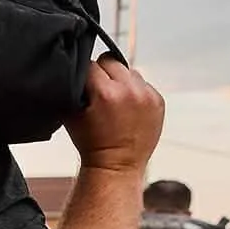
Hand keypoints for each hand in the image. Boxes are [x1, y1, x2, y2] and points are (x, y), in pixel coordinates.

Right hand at [65, 58, 164, 174]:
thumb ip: (71, 89)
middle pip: (110, 61)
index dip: (83, 77)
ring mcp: (147, 95)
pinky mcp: (158, 101)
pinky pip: (143, 84)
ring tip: (114, 102)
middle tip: (98, 95)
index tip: (83, 89)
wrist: (116, 166)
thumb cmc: (91, 145)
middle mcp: (129, 90)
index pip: (90, 65)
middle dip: (102, 75)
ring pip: (129, 70)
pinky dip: (134, 92)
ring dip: (120, 81)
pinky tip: (127, 109)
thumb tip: (73, 71)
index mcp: (106, 93)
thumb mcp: (71, 115)